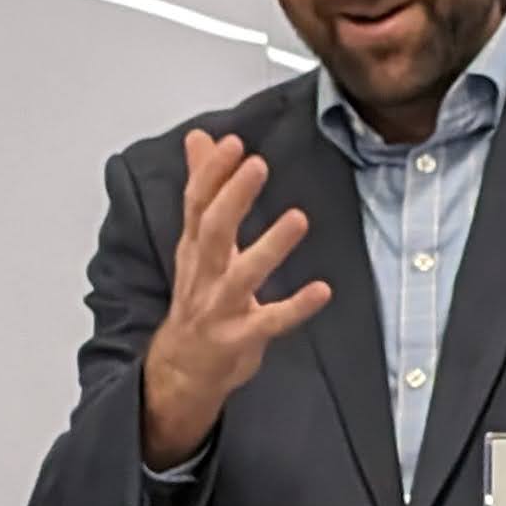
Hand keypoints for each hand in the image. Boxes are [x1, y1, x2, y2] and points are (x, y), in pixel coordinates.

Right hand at [140, 129, 332, 462]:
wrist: (183, 367)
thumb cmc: (199, 296)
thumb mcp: (196, 242)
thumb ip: (203, 188)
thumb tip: (199, 138)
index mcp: (194, 247)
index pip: (196, 204)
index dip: (212, 173)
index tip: (232, 143)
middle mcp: (203, 274)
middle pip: (213, 231)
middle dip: (233, 197)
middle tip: (257, 164)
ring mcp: (221, 308)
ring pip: (242, 275)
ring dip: (270, 248)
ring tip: (298, 218)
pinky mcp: (241, 338)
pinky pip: (270, 323)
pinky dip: (295, 308)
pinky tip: (322, 290)